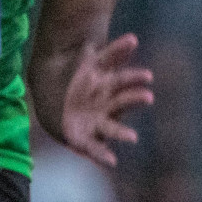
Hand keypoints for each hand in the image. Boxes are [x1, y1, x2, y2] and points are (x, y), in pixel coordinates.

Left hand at [61, 33, 155, 166]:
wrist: (53, 93)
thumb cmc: (78, 77)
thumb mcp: (93, 61)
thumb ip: (113, 51)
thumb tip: (134, 39)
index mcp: (110, 86)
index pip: (125, 80)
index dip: (135, 78)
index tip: (148, 76)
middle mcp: (107, 106)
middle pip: (123, 103)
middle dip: (134, 100)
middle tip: (147, 97)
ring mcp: (97, 122)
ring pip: (112, 128)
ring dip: (122, 133)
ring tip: (132, 137)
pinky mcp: (85, 138)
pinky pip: (95, 148)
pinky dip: (102, 155)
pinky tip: (111, 162)